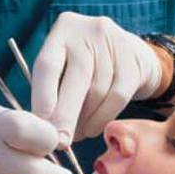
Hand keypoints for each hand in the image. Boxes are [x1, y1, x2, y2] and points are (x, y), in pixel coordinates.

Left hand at [32, 12, 161, 145]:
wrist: (132, 54)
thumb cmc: (87, 67)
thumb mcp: (66, 67)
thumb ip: (53, 90)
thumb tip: (46, 130)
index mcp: (62, 31)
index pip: (48, 65)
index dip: (43, 98)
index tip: (41, 127)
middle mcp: (87, 32)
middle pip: (76, 79)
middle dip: (65, 116)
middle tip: (60, 142)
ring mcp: (113, 43)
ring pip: (97, 92)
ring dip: (84, 121)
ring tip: (76, 134)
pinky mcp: (133, 61)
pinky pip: (116, 97)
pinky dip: (102, 118)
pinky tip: (93, 129)